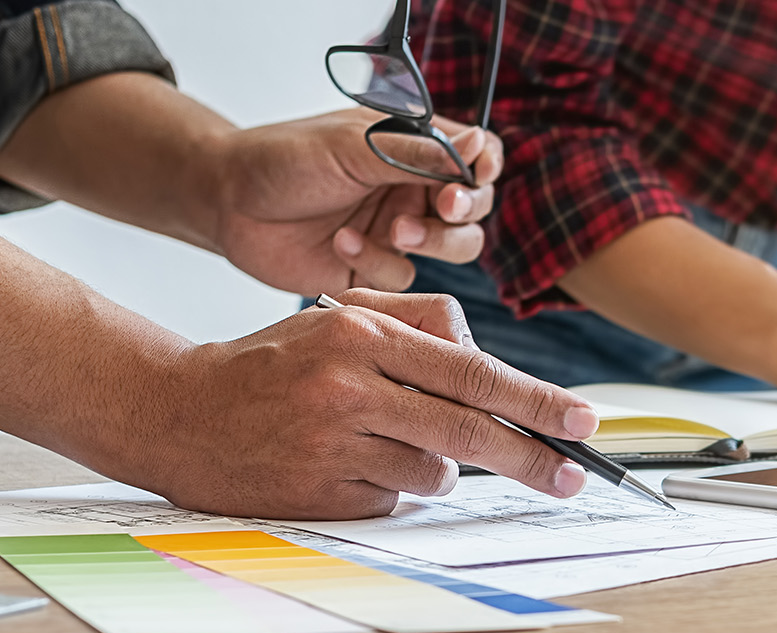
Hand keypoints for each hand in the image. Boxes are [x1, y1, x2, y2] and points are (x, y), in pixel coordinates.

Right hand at [111, 289, 598, 519]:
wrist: (176, 411)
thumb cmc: (272, 361)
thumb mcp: (341, 314)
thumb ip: (421, 323)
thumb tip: (485, 355)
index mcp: (362, 335)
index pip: (472, 373)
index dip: (536, 401)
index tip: (583, 420)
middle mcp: (350, 389)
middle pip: (468, 432)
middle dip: (531, 457)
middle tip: (570, 474)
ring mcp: (333, 447)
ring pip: (434, 472)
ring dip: (434, 464)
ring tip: (384, 439)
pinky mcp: (319, 495)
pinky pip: (392, 500)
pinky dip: (389, 486)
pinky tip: (349, 463)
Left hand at [212, 109, 504, 294]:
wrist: (226, 202)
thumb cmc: (283, 159)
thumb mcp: (352, 147)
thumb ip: (417, 153)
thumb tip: (478, 149)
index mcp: (415, 149)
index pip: (478, 156)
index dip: (484, 168)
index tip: (473, 176)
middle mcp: (414, 189)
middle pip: (475, 208)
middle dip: (462, 211)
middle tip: (442, 206)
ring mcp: (398, 231)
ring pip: (454, 247)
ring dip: (432, 240)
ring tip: (396, 231)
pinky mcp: (375, 268)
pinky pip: (404, 275)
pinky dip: (376, 260)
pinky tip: (341, 243)